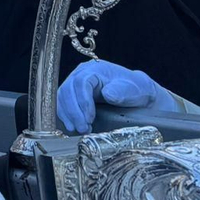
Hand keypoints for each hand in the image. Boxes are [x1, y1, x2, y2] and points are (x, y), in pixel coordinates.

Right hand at [57, 60, 174, 133]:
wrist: (138, 97)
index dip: (82, 101)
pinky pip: (62, 104)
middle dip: (73, 111)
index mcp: (95, 69)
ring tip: (79, 130)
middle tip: (83, 128)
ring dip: (68, 115)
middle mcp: (81, 74)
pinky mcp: (73, 96)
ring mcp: (75, 85)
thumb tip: (108, 94)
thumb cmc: (137, 91)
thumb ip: (123, 91)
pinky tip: (73, 127)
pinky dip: (65, 116)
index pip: (81, 82)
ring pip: (62, 98)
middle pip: (67, 90)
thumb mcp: (136, 89)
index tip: (90, 118)